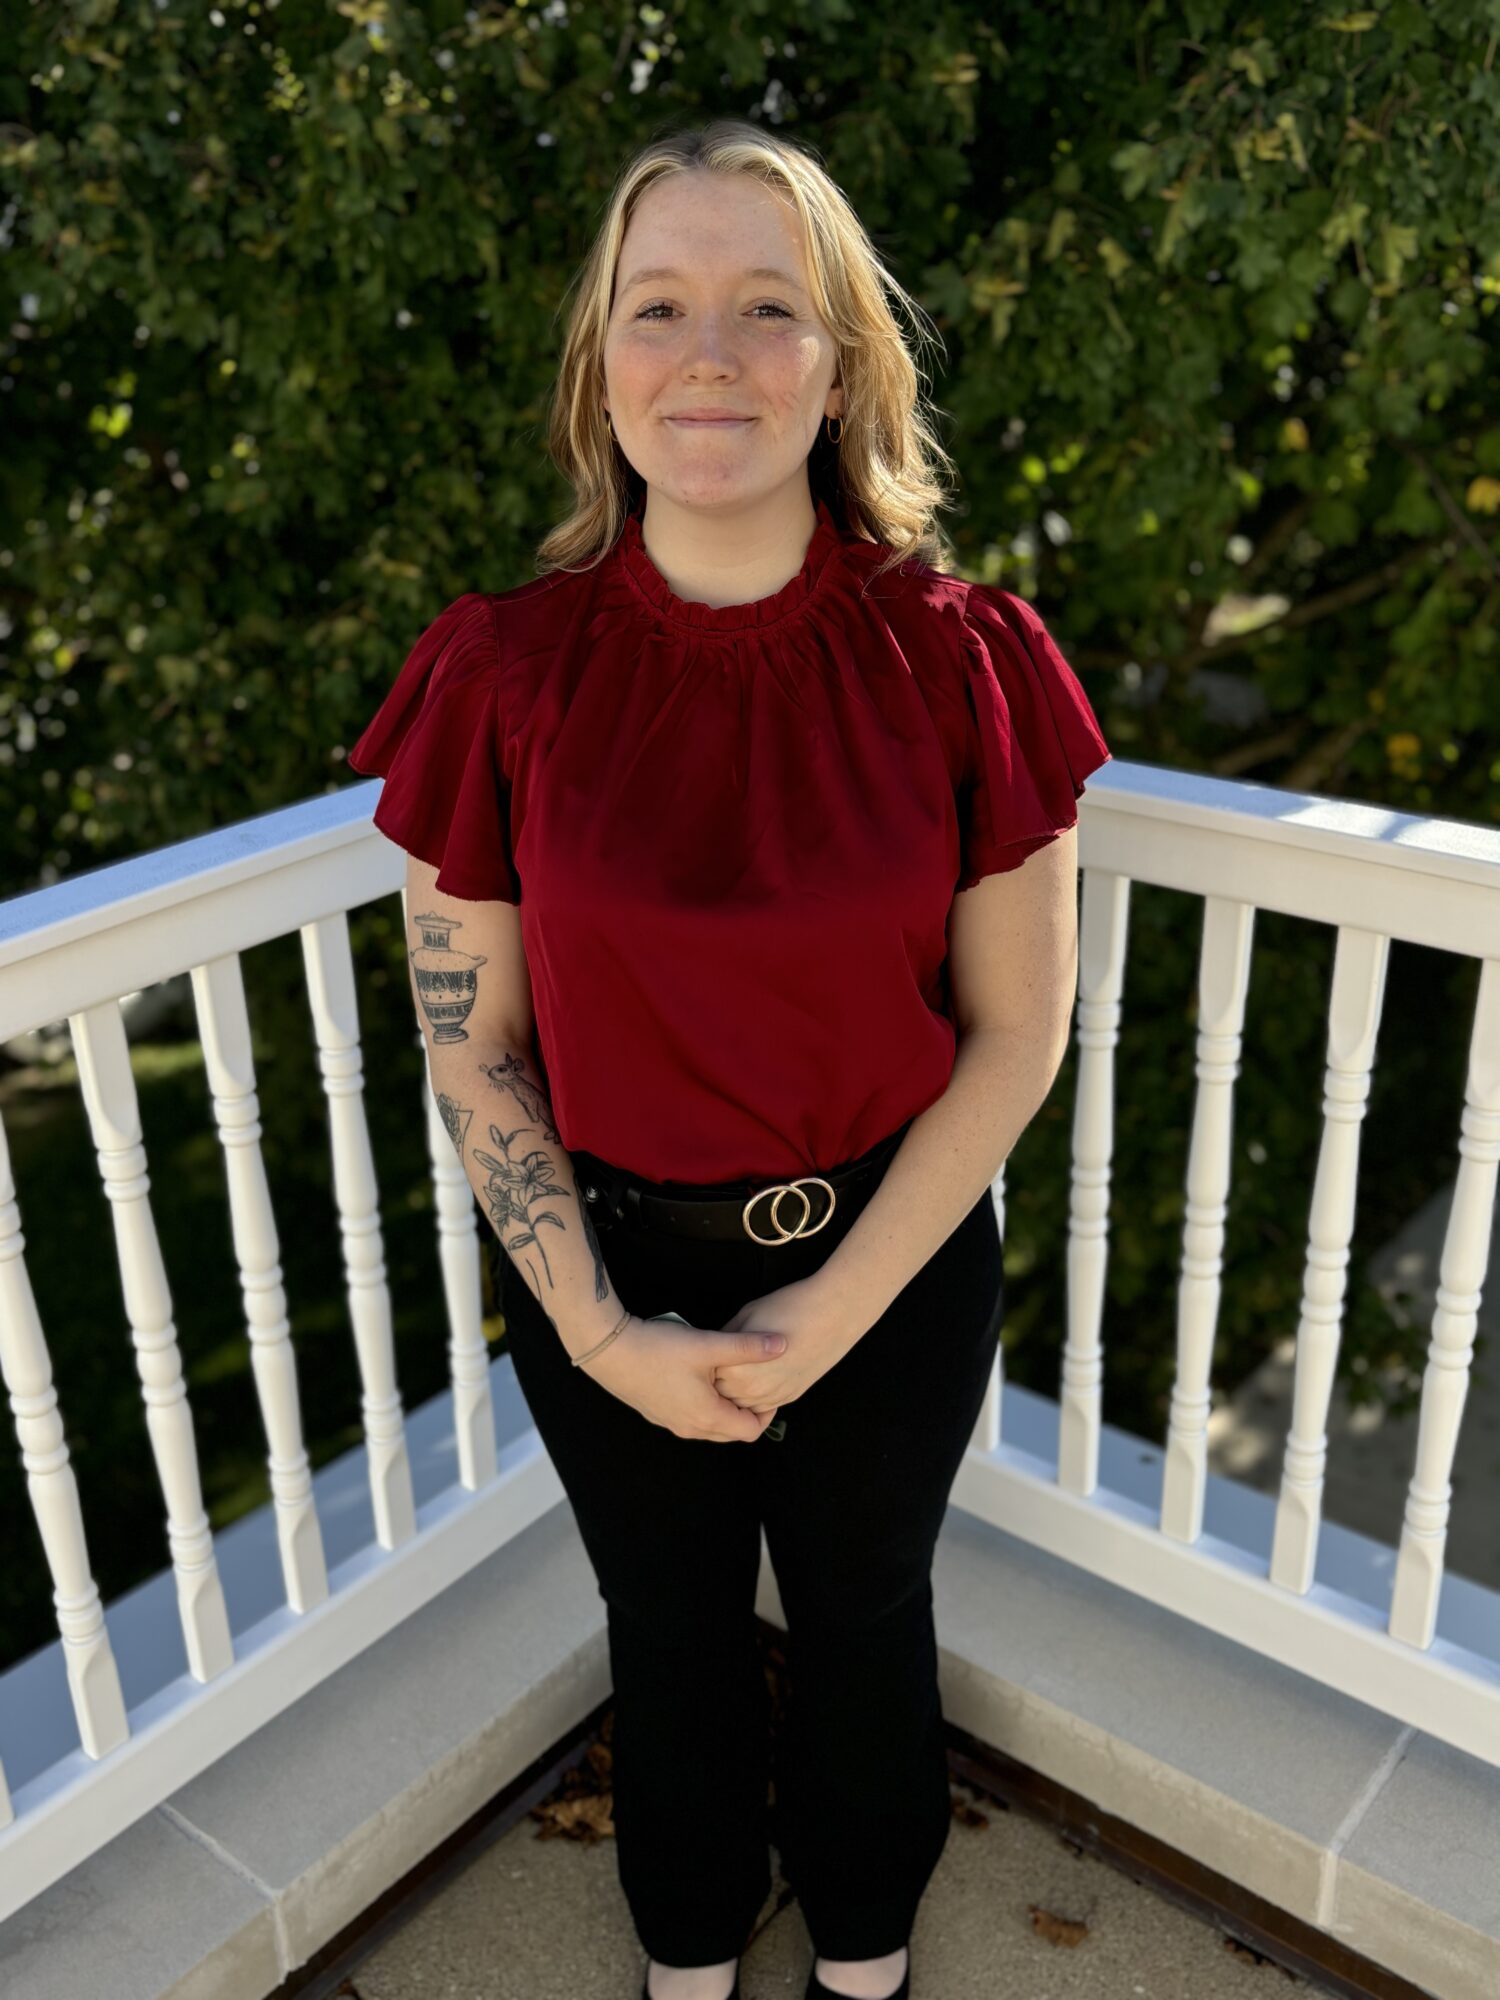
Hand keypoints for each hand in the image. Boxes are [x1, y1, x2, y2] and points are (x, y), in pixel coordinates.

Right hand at [585, 1314, 787, 1442]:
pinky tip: (703, 1378)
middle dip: (748, 1411)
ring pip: (711, 1425)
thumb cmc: (659, 1349)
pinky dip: (705, 1405)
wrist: (609, 1351)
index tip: (770, 1386)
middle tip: (755, 1383)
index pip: (751, 1431)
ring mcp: (671, 1423)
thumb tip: (782, 1345)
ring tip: (731, 1379)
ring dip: (725, 1408)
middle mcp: (690, 1428)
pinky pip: (692, 1418)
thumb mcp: (708, 1345)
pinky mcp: (658, 1413)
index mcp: (707, 1417)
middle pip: (732, 1432)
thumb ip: (747, 1347)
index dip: (767, 1412)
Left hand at [714, 1274, 863, 1413]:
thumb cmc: (788, 1309)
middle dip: (719, 1380)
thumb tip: (717, 1347)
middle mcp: (752, 1390)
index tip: (708, 1354)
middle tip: (723, 1361)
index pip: (707, 1377)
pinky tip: (760, 1374)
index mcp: (735, 1370)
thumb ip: (726, 1337)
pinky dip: (758, 1395)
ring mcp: (774, 1396)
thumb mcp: (746, 1316)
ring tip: (742, 1367)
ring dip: (738, 1391)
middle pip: (723, 1395)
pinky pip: (765, 1405)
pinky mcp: (791, 1396)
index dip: (706, 1365)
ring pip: (744, 1404)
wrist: (831, 1314)